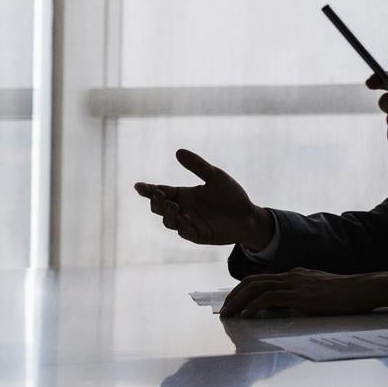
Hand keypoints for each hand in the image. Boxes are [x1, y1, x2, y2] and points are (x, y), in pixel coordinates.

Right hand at [133, 149, 270, 247]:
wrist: (249, 215)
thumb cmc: (231, 195)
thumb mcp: (216, 177)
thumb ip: (198, 166)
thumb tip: (178, 151)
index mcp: (183, 194)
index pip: (160, 191)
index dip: (148, 189)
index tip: (138, 186)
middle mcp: (182, 209)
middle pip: (159, 207)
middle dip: (155, 202)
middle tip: (158, 194)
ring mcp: (189, 223)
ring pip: (169, 222)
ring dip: (168, 214)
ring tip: (174, 206)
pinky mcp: (198, 235)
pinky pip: (185, 233)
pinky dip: (183, 226)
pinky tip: (186, 218)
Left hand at [218, 269, 387, 318]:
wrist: (363, 289)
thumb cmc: (347, 295)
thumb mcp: (320, 292)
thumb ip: (302, 296)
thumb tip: (287, 308)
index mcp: (295, 275)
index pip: (261, 279)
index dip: (243, 290)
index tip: (234, 304)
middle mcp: (291, 275)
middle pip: (252, 281)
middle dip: (233, 296)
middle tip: (223, 311)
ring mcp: (295, 283)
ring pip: (256, 287)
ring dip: (238, 302)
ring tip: (228, 314)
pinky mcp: (299, 295)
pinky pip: (268, 298)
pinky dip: (253, 306)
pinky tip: (246, 316)